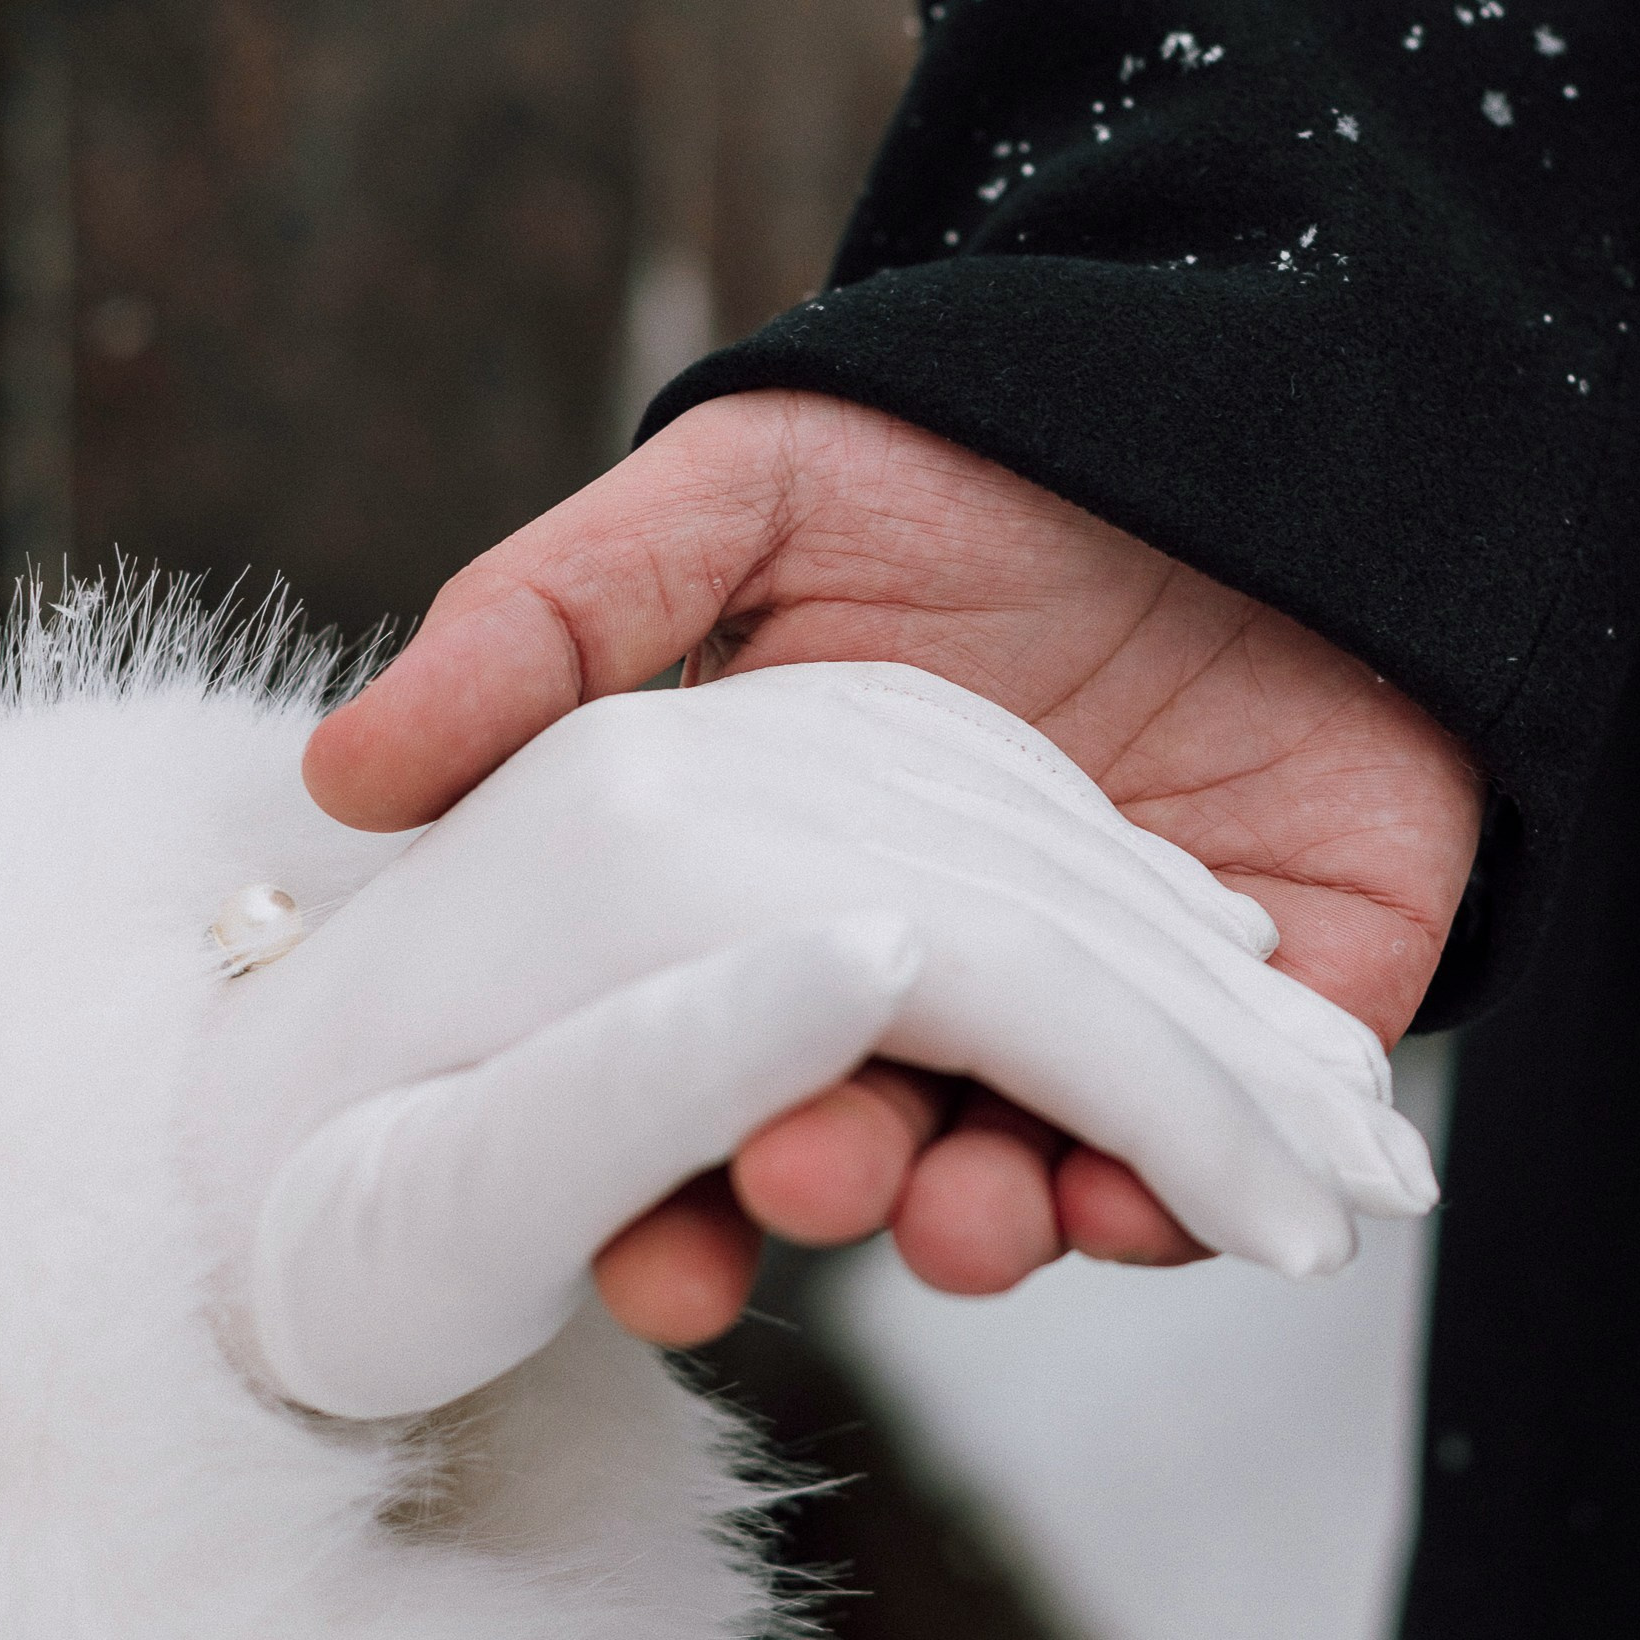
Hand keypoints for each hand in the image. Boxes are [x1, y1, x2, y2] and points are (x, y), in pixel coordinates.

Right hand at [303, 393, 1483, 1341]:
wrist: (1276, 398)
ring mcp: (1121, 1009)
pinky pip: (1223, 1152)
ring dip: (975, 1224)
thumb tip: (347, 775)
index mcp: (801, 890)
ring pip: (1025, 1175)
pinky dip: (1174, 1196)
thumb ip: (557, 617)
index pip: (700, 1063)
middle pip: (851, 1138)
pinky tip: (1137, 1198)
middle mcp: (946, 978)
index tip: (624, 1242)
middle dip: (809, 1188)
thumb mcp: (750, 496)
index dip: (651, 1169)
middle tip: (786, 1181)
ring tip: (956, 1214)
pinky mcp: (1291, 1014)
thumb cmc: (986, 446)